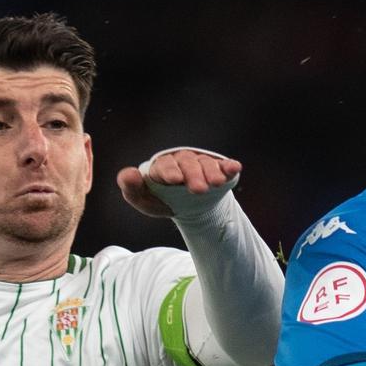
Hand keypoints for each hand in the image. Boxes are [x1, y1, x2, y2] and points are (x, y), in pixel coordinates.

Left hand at [117, 149, 241, 217]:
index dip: (170, 171)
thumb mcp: (143, 199)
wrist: (184, 204)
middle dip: (194, 175)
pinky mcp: (218, 169)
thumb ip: (131, 188)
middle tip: (199, 190)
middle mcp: (183, 161)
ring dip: (212, 172)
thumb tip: (130, 175)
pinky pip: (224, 165)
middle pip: (188, 164)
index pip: (165, 165)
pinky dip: (229, 166)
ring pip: (206, 164)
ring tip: (216, 183)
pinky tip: (235, 168)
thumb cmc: (160, 198)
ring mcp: (201, 164)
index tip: (174, 180)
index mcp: (163, 166)